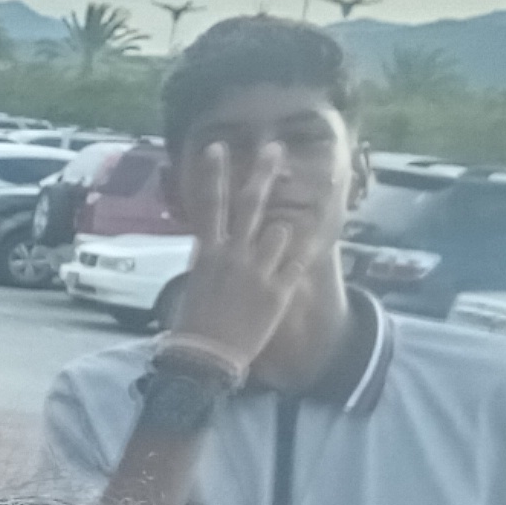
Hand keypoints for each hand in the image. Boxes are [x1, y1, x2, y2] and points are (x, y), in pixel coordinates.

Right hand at [169, 142, 310, 371]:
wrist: (205, 356)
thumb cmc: (192, 324)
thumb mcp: (194, 285)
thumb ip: (209, 261)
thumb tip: (214, 249)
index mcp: (207, 253)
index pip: (208, 206)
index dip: (212, 175)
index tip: (216, 148)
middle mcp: (233, 254)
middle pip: (250, 205)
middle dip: (262, 173)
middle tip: (275, 148)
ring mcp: (258, 269)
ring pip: (281, 231)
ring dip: (281, 237)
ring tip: (271, 256)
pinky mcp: (279, 289)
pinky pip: (300, 261)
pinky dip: (305, 252)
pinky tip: (314, 239)